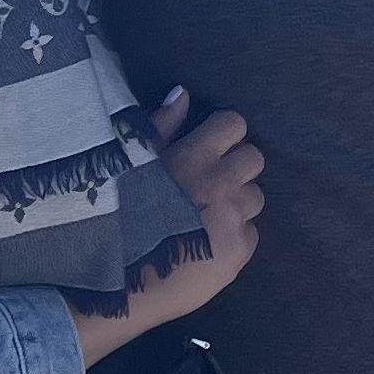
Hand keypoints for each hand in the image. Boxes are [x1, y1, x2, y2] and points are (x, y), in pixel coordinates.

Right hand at [76, 91, 266, 364]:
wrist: (118, 280)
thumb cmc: (118, 215)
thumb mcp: (133, 163)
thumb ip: (162, 125)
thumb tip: (183, 93)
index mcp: (195, 156)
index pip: (235, 124)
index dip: (224, 134)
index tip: (211, 148)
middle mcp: (221, 183)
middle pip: (255, 158)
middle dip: (237, 168)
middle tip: (212, 184)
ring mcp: (233, 219)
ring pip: (255, 197)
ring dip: (237, 203)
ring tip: (207, 217)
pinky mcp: (239, 252)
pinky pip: (251, 234)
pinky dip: (235, 237)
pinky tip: (207, 245)